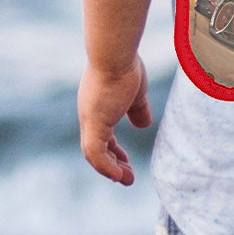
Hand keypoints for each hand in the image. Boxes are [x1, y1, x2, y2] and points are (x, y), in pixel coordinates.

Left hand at [80, 57, 153, 185]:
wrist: (115, 54)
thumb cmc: (126, 66)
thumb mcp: (136, 93)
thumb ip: (139, 110)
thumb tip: (144, 125)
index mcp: (98, 109)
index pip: (102, 137)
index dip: (113, 152)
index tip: (126, 163)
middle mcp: (89, 116)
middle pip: (95, 149)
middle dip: (111, 165)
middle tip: (127, 178)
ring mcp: (89, 120)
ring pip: (93, 155)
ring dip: (109, 170)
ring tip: (126, 180)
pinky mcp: (94, 123)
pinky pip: (95, 153)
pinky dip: (105, 166)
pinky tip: (119, 174)